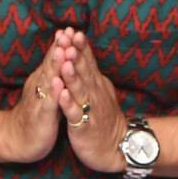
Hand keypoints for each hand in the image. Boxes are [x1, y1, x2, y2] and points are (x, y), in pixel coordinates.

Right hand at [0, 36, 66, 164]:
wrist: (16, 140)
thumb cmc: (37, 115)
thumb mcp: (47, 91)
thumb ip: (54, 74)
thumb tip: (63, 55)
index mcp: (44, 79)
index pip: (54, 58)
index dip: (62, 43)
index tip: (71, 27)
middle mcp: (40, 85)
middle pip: (51, 63)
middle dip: (60, 47)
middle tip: (68, 31)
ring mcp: (40, 100)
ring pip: (49, 79)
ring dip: (56, 64)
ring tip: (63, 50)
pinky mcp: (42, 116)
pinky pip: (49, 103)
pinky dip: (54, 92)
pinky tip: (59, 84)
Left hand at [51, 30, 126, 174]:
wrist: (116, 148)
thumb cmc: (104, 119)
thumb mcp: (100, 92)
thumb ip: (91, 74)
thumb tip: (85, 54)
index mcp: (96, 84)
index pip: (88, 61)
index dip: (80, 46)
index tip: (72, 30)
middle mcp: (94, 93)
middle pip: (84, 70)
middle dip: (76, 53)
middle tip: (69, 37)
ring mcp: (90, 109)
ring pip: (80, 89)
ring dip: (72, 74)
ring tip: (65, 59)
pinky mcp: (83, 126)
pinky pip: (75, 113)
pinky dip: (68, 103)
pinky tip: (61, 93)